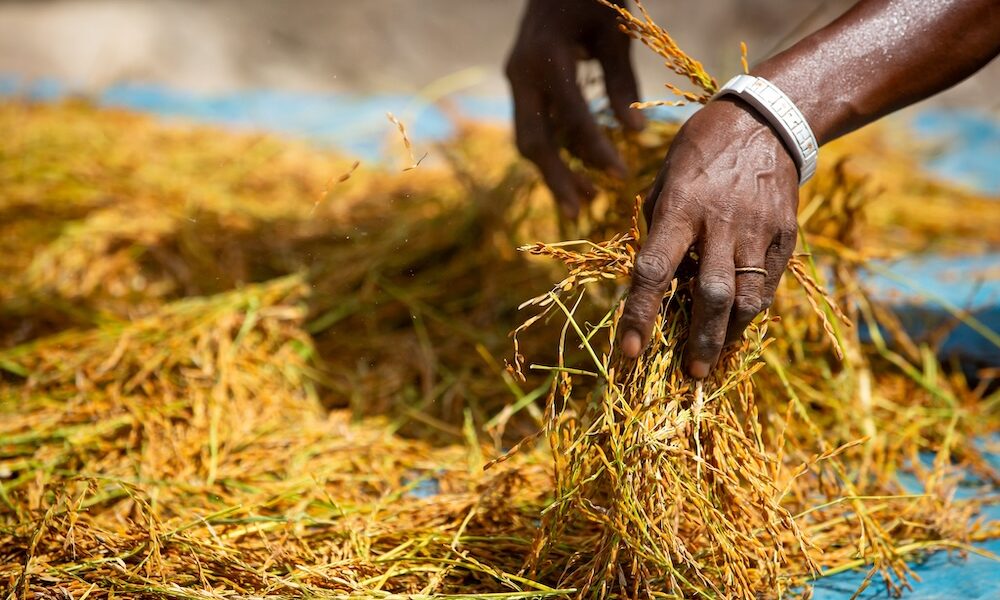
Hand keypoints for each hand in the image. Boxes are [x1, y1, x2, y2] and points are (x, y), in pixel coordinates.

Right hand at [506, 0, 643, 217]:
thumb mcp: (614, 32)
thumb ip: (621, 82)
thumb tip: (636, 133)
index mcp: (546, 60)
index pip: (572, 119)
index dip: (596, 152)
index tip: (622, 177)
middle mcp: (522, 74)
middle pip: (534, 141)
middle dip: (557, 179)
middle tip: (583, 211)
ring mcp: (518, 80)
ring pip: (529, 139)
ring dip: (554, 172)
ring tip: (583, 201)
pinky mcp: (522, 84)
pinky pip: (535, 126)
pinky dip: (555, 151)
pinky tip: (577, 173)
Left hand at [619, 97, 799, 377]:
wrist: (767, 119)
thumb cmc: (701, 148)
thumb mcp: (666, 177)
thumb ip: (656, 225)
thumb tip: (649, 273)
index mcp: (681, 207)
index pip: (653, 270)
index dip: (639, 314)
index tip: (630, 351)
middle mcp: (720, 223)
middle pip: (711, 295)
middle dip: (701, 340)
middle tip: (691, 372)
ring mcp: (758, 229)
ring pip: (748, 296)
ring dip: (731, 334)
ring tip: (717, 357)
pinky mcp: (785, 233)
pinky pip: (770, 281)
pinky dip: (754, 307)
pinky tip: (741, 323)